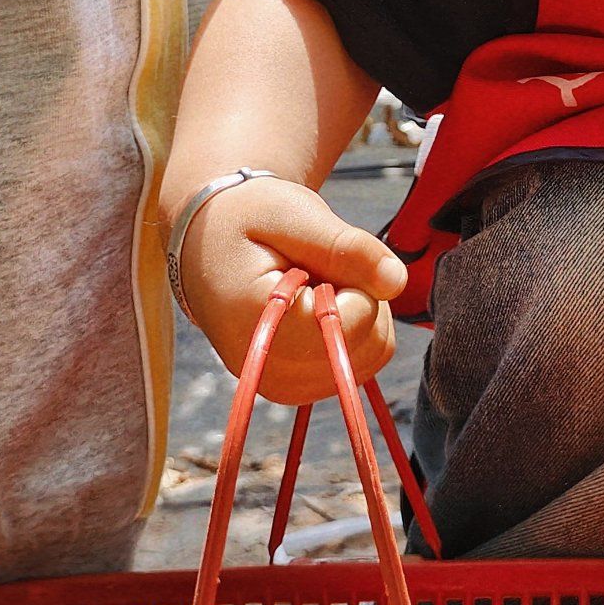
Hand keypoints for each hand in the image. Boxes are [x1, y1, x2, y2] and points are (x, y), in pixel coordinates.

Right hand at [177, 175, 406, 403]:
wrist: (207, 244)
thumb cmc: (247, 220)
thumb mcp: (292, 214)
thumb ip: (344, 246)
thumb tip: (396, 281)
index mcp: (260, 325)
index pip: (355, 317)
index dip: (352, 276)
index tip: (314, 256)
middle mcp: (271, 372)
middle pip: (370, 342)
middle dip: (359, 295)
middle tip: (314, 268)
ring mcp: (285, 387)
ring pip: (373, 355)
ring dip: (359, 313)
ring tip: (313, 285)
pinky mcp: (297, 390)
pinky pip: (360, 364)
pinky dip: (353, 331)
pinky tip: (317, 306)